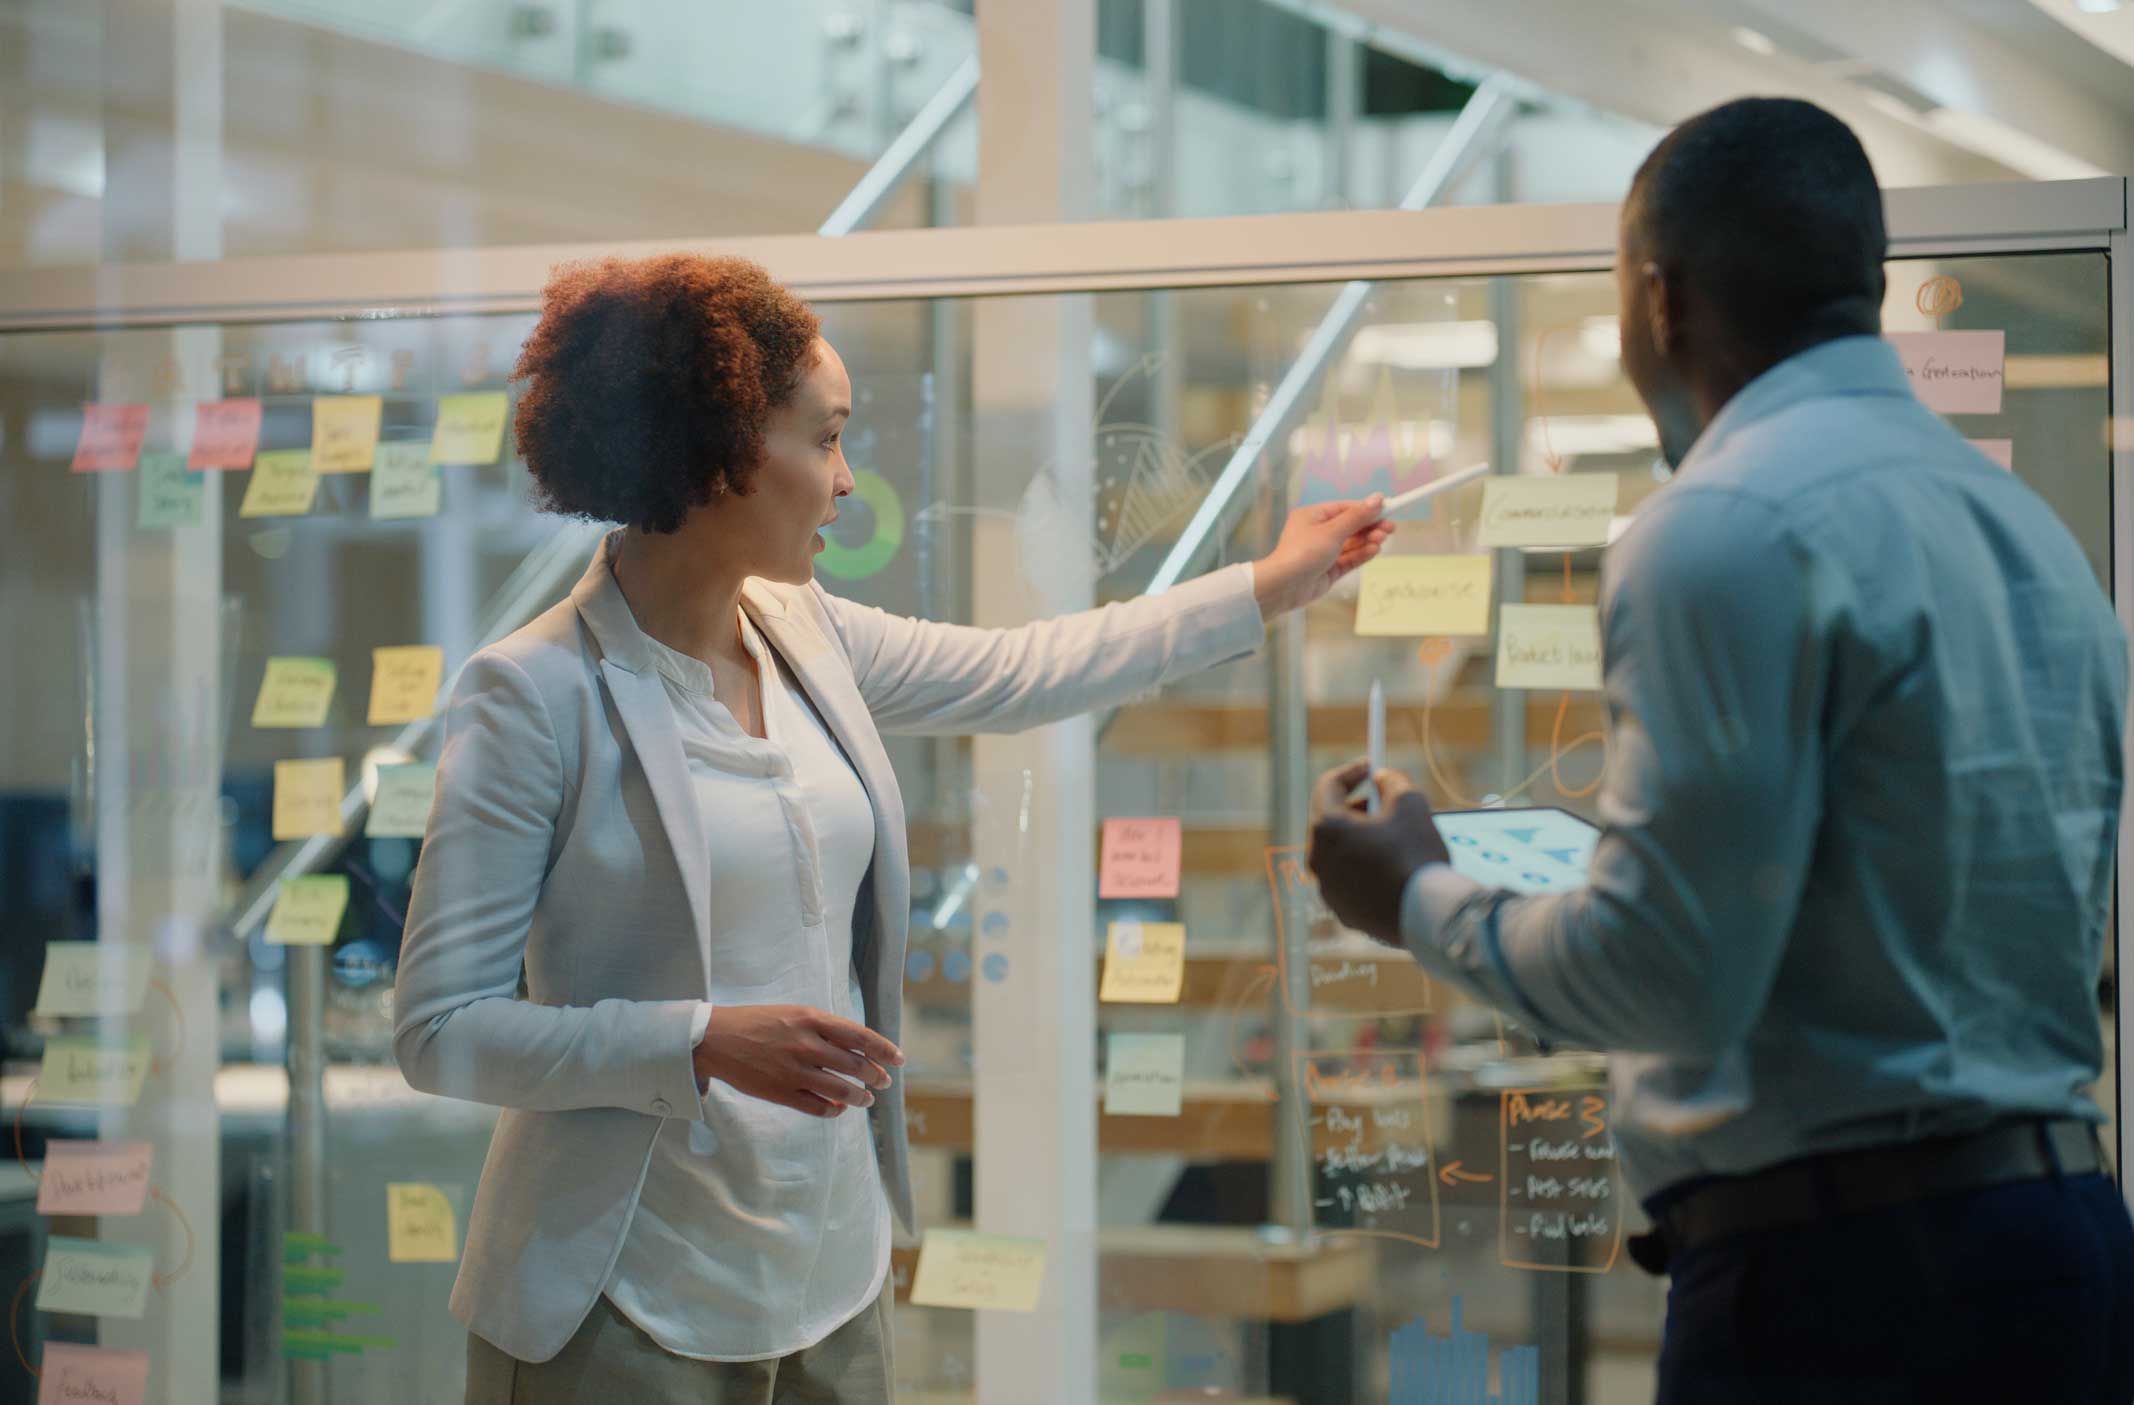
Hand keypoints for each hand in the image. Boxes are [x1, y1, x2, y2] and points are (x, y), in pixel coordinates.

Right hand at [694, 1005, 904, 1117]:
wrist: (716, 1039)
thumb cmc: (758, 1022)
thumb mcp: (794, 1013)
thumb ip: (824, 1027)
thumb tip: (856, 1045)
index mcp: (812, 1019)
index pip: (860, 1037)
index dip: (884, 1049)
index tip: (899, 1059)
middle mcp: (806, 1044)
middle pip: (855, 1066)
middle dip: (875, 1076)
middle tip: (883, 1082)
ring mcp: (794, 1070)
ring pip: (841, 1090)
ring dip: (860, 1097)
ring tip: (866, 1099)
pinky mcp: (781, 1092)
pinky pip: (817, 1107)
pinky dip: (834, 1110)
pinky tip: (839, 1109)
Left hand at [1253, 496, 1395, 616]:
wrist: (1283, 587)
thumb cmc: (1302, 553)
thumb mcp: (1332, 531)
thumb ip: (1357, 517)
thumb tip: (1377, 498)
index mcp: (1313, 516)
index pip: (1345, 509)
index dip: (1366, 509)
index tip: (1388, 508)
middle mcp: (1317, 532)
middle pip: (1350, 526)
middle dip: (1370, 526)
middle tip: (1391, 527)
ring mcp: (1323, 552)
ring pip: (1351, 544)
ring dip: (1368, 540)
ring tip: (1382, 538)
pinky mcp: (1328, 570)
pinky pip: (1349, 559)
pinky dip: (1362, 554)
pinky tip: (1375, 550)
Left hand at [1307, 759, 1450, 944]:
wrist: (1428, 915)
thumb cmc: (1416, 854)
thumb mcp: (1410, 802)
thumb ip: (1391, 781)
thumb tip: (1381, 779)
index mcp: (1327, 828)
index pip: (1328, 786)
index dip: (1352, 771)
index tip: (1372, 766)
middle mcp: (1318, 860)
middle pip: (1331, 821)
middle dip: (1358, 807)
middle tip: (1385, 801)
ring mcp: (1329, 890)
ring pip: (1342, 853)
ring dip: (1364, 839)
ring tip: (1396, 837)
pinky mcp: (1344, 912)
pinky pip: (1352, 881)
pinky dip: (1368, 868)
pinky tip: (1396, 868)